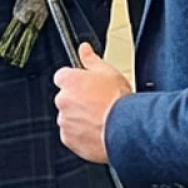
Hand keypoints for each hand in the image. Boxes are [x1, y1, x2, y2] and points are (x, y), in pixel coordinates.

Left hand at [54, 42, 131, 163]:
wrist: (125, 129)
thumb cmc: (118, 101)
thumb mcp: (109, 72)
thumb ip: (91, 59)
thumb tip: (84, 49)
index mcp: (69, 81)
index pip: (62, 76)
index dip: (75, 81)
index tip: (85, 85)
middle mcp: (62, 100)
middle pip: (65, 98)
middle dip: (77, 100)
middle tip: (96, 103)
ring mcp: (64, 120)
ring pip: (69, 117)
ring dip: (79, 117)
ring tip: (100, 119)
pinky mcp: (68, 139)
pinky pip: (71, 135)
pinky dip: (81, 134)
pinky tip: (97, 130)